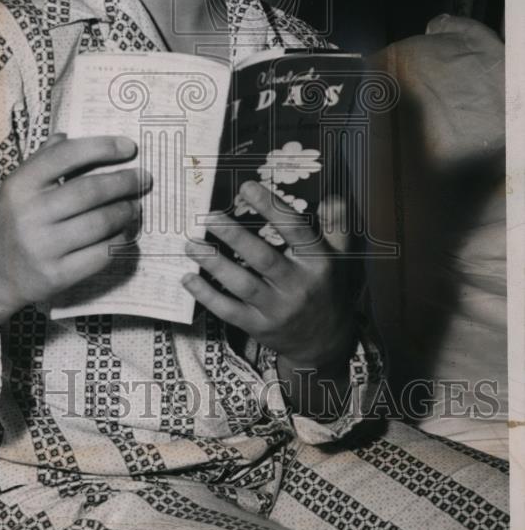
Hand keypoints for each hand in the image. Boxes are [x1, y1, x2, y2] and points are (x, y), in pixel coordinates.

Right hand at [0, 133, 150, 354]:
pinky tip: (125, 233)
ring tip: (135, 206)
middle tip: (144, 179)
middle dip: (125, 182)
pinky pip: (100, 255)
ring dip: (126, 212)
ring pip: (100, 223)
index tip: (129, 147)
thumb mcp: (18, 187)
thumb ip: (43, 160)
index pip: (66, 156)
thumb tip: (69, 135)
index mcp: (20, 185)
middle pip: (90, 191)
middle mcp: (29, 215)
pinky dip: (119, 241)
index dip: (102, 147)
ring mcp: (42, 248)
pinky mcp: (56, 276)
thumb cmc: (13, 221)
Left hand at [183, 180, 357, 371]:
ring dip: (214, 263)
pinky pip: (228, 311)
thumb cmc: (326, 289)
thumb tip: (333, 198)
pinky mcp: (259, 327)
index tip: (247, 187)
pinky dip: (206, 295)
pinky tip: (188, 278)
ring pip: (242, 285)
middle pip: (263, 258)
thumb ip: (337, 227)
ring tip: (191, 243)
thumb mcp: (340, 258)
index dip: (271, 207)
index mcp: (318, 263)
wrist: (326, 343)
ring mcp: (277, 309)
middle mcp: (298, 286)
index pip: (295, 230)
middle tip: (208, 216)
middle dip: (234, 236)